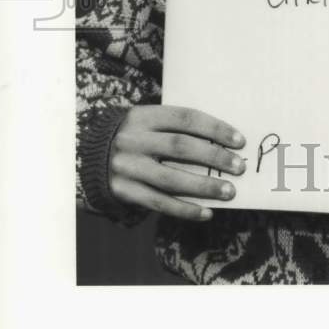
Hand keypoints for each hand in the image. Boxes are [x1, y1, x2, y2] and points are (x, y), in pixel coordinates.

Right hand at [109, 105, 246, 220]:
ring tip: (229, 192)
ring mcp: (127, 167)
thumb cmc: (137, 137)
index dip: (215, 129)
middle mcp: (133, 140)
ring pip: (171, 179)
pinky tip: (207, 212)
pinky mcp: (124, 192)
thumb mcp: (150, 123)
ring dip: (204, 187)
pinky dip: (185, 209)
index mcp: (143, 116)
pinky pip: (159, 203)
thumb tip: (223, 142)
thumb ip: (178, 128)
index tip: (239, 140)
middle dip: (214, 158)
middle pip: (181, 147)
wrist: (89, 156)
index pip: (186, 118)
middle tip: (239, 167)